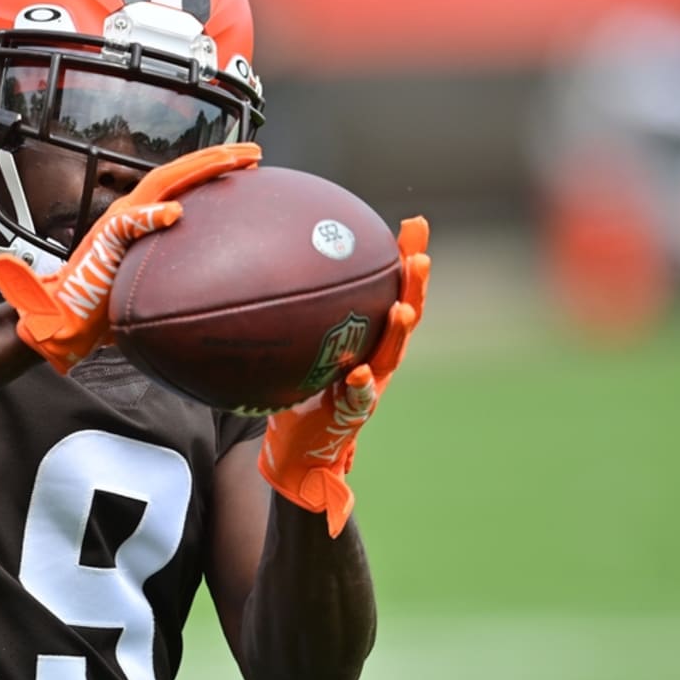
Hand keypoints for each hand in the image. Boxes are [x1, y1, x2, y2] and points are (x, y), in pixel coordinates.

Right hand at [0, 142, 261, 371]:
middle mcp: (130, 212)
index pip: (183, 185)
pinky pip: (127, 224)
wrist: (64, 318)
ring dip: (195, 170)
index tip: (251, 164)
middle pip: (178, 174)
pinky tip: (174, 212)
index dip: (215, 170)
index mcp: (141, 218)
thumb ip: (172, 269)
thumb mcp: (149, 283)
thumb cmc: (103, 304)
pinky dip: (149, 216)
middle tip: (254, 152)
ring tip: (229, 161)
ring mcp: (116, 223)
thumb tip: (213, 280)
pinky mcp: (103, 241)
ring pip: (158, 185)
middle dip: (217, 159)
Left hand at [257, 216, 430, 536]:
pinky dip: (361, 386)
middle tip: (421, 256)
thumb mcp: (293, 350)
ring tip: (402, 306)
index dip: (405, 261)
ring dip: (398, 331)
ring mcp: (369, 387)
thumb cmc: (294, 395)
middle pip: (404, 315)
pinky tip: (358, 374)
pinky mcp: (352, 416)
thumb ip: (289, 318)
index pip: (390, 291)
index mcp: (366, 339)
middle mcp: (375, 359)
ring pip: (391, 355)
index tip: (413, 226)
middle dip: (415, 285)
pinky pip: (359, 399)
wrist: (297, 454)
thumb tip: (258, 267)